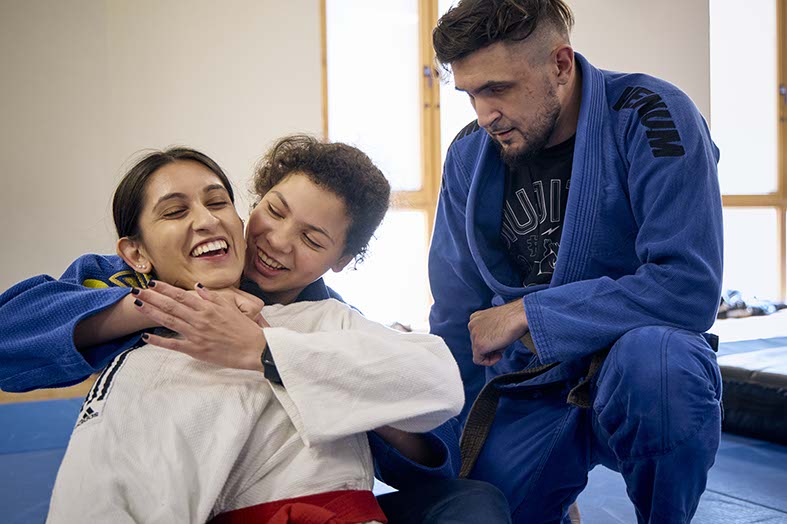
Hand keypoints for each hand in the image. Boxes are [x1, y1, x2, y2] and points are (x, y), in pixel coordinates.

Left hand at [133, 281, 267, 370]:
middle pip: (171, 306)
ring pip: (169, 321)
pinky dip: (159, 340)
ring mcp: (196, 334)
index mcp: (208, 308)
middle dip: (152, 297)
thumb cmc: (244, 328)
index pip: (182, 295)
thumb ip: (213, 297)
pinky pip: (174, 344)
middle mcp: (199, 319)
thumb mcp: (230, 308)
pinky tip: (146, 336)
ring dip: (152, 312)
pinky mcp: (196, 349)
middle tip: (136, 290)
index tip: (152, 283)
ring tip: (138, 305)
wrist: (254, 348)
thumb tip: (198, 287)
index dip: (165, 289)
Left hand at [468, 299, 528, 365]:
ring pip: (478, 352)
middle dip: (490, 347)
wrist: (519, 316)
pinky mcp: (479, 345)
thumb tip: (491, 346)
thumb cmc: (514, 318)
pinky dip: (489, 361)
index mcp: (476, 317)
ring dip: (490, 352)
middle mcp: (472, 325)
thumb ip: (489, 333)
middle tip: (502, 345)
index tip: (499, 341)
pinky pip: (478, 360)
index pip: (478, 335)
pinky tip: (499, 355)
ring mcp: (474, 335)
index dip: (489, 341)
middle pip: (477, 343)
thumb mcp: (498, 324)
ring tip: (503, 346)